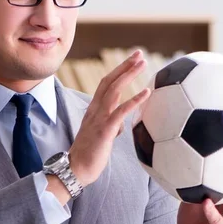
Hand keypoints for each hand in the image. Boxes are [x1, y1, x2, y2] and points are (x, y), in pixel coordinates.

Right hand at [69, 50, 149, 186]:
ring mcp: (99, 119)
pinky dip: (134, 100)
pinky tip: (147, 92)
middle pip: (110, 81)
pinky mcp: (104, 130)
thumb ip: (110, 126)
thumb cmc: (89, 155)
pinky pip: (120, 111)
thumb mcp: (100, 135)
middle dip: (125, 66)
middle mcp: (95, 110)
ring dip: (129, 75)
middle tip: (139, 54)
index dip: (118, 71)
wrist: (75, 169)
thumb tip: (121, 125)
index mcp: (93, 110)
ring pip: (114, 90)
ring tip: (143, 64)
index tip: (131, 60)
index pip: (106, 84)